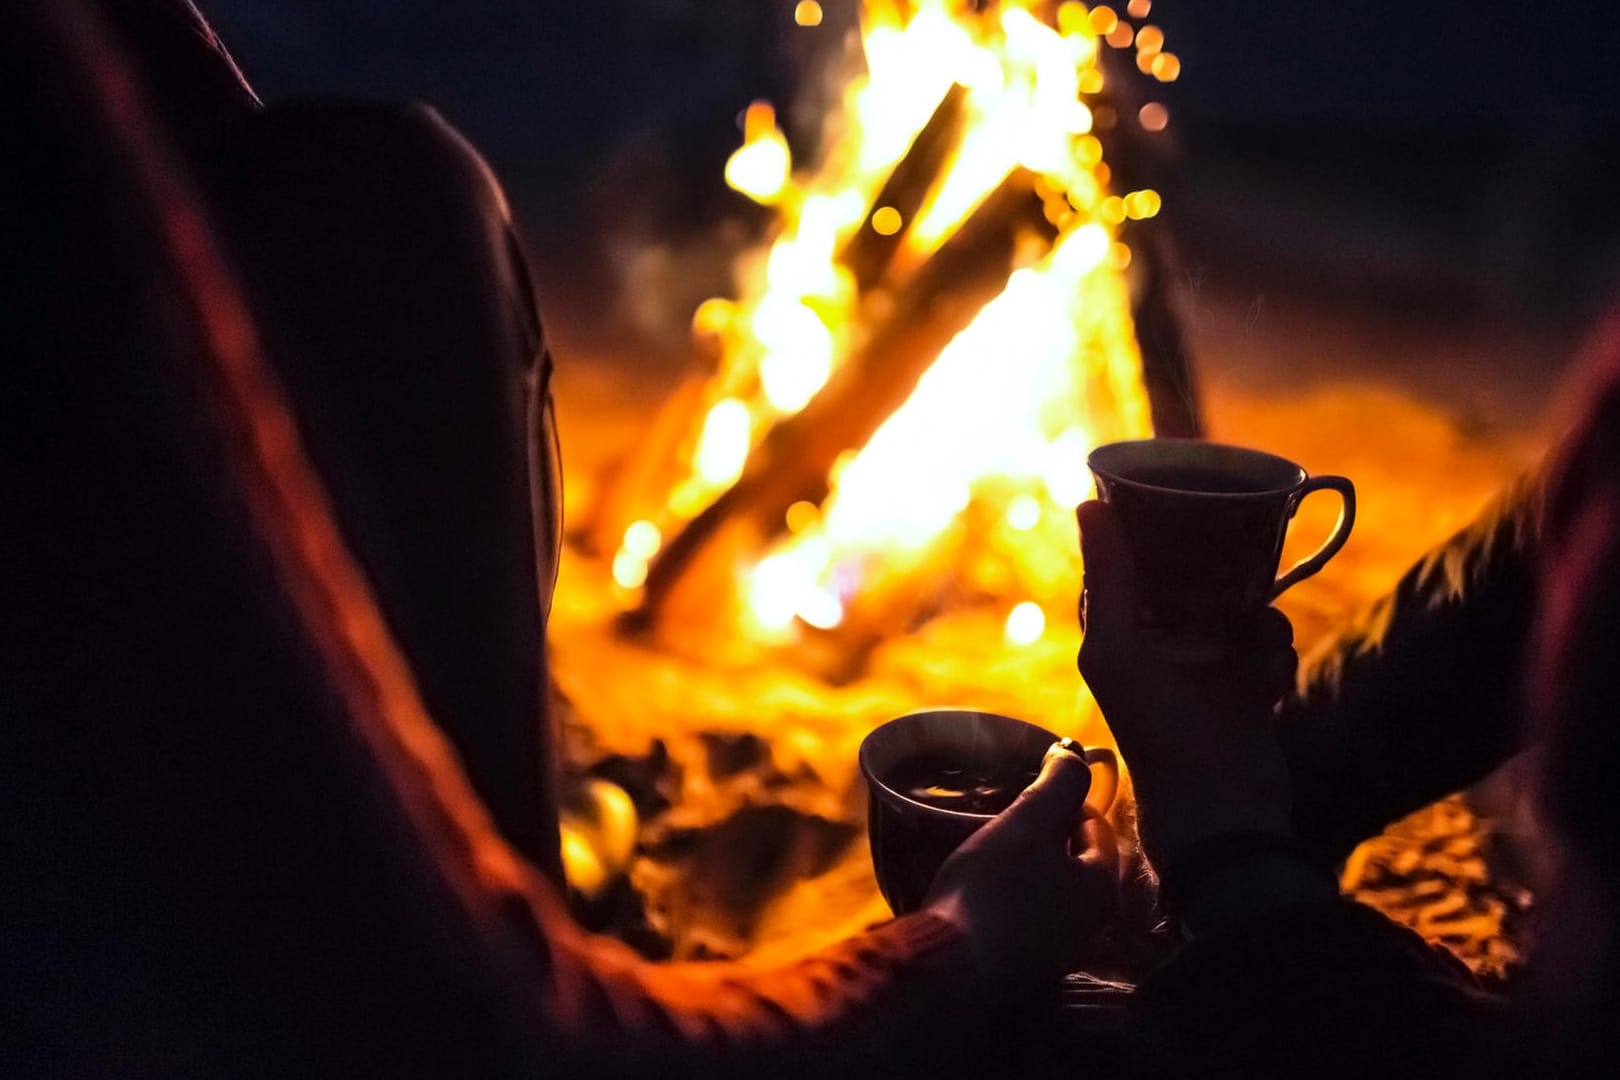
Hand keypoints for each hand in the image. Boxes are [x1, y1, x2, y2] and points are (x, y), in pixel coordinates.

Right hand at [923, 743, 1118, 985]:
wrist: (946, 971)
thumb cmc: (993, 890)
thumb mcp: (1027, 824)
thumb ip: (1058, 785)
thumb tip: (1076, 752)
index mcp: (1101, 888)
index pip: (1095, 826)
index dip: (1064, 798)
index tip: (1028, 786)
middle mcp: (1088, 924)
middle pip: (1072, 860)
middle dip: (1043, 833)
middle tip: (1006, 814)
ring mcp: (1055, 950)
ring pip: (1046, 888)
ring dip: (1024, 864)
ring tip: (988, 844)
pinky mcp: (1021, 966)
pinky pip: (1022, 915)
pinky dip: (1007, 894)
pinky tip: (978, 886)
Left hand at [1076, 500, 1296, 868]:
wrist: (1221, 808)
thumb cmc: (1156, 730)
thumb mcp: (1118, 648)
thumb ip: (1107, 578)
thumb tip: (1086, 502)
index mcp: (1118, 628)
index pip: (1134, 558)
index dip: (1156, 530)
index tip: (1186, 502)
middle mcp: (1159, 641)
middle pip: (1196, 575)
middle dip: (1224, 577)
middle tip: (1233, 591)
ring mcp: (1206, 663)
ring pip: (1242, 605)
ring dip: (1257, 623)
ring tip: (1252, 658)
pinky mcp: (1248, 684)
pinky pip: (1271, 641)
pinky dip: (1275, 658)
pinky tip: (1267, 688)